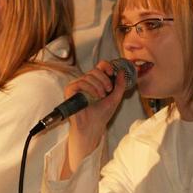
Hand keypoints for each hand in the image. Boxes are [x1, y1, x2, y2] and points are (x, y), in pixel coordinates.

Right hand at [61, 60, 126, 177]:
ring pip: (88, 76)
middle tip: (108, 90)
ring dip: (98, 86)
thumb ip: (120, 85)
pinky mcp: (70, 90)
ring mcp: (77, 86)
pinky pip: (80, 82)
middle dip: (104, 79)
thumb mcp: (115, 98)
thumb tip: (122, 72)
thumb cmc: (102, 114)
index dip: (106, 66)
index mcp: (96, 82)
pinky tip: (94, 96)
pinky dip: (90, 88)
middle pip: (95, 70)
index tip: (112, 72)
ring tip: (101, 96)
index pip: (99, 66)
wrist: (93, 126)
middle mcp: (86, 82)